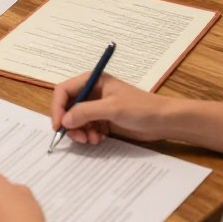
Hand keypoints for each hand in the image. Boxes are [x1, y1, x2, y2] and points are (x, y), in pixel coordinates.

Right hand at [51, 73, 168, 145]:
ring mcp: (97, 107)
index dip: (58, 107)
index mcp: (92, 81)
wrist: (164, 121)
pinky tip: (99, 139)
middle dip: (70, 123)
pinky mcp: (103, 120)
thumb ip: (86, 112)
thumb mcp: (112, 108)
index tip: (59, 125)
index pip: (63, 91)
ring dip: (80, 132)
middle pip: (68, 107)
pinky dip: (89, 135)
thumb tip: (64, 121)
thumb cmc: (141, 108)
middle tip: (78, 138)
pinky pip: (86, 128)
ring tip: (92, 140)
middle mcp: (91, 92)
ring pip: (76, 120)